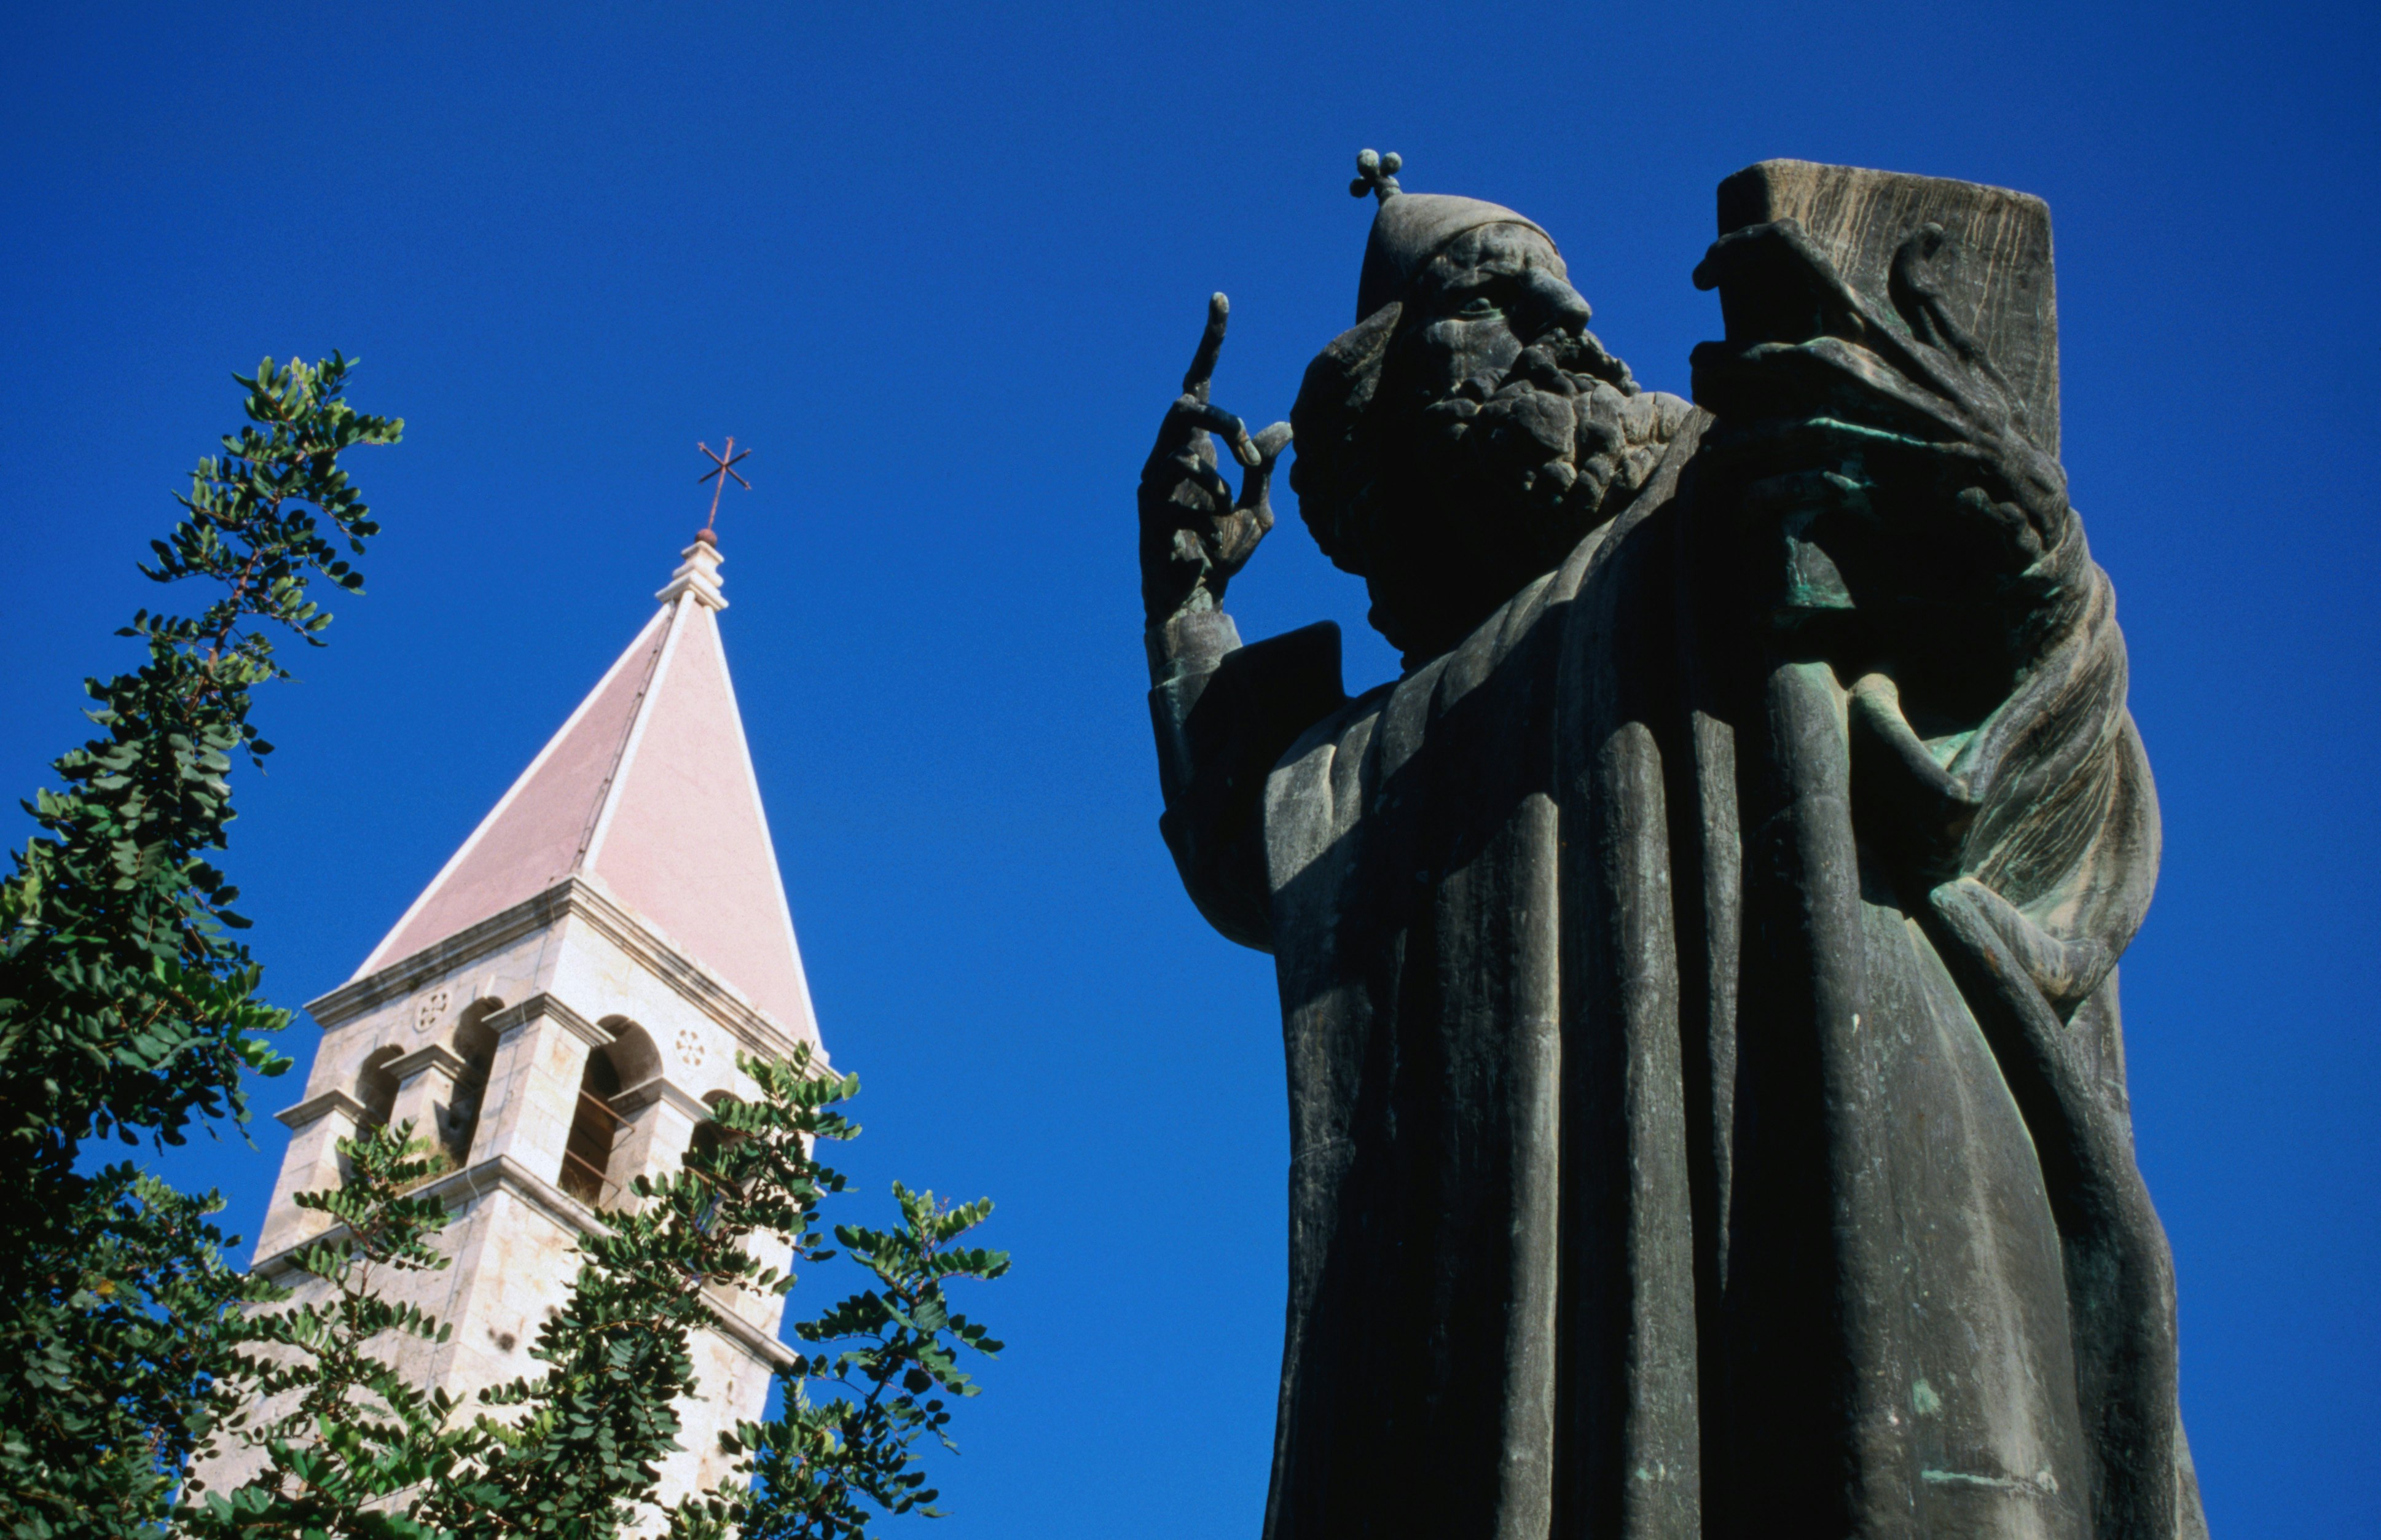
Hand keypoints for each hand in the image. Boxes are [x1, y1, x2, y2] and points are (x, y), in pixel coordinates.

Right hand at [1139, 293, 1291, 624]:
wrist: (1196, 596)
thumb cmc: (1223, 551)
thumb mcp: (1257, 506)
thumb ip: (1265, 467)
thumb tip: (1286, 423)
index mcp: (1197, 443)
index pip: (1200, 380)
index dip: (1209, 340)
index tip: (1220, 298)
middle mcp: (1170, 451)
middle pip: (1187, 402)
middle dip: (1223, 422)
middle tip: (1250, 458)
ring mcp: (1154, 476)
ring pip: (1183, 444)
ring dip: (1218, 477)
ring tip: (1229, 509)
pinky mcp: (1146, 504)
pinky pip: (1179, 489)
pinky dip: (1205, 511)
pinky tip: (1207, 536)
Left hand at [1689, 220, 2072, 585]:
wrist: (2023, 502)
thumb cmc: (1986, 425)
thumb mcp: (1963, 353)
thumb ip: (1925, 299)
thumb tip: (1923, 237)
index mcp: (1874, 330)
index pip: (1796, 256)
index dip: (1739, 250)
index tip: (1703, 275)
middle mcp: (1859, 371)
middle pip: (1754, 357)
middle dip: (1713, 373)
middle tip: (1702, 388)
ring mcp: (1859, 430)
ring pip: (1759, 433)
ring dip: (1727, 448)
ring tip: (1715, 457)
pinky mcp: (1862, 487)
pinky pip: (1783, 492)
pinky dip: (1757, 501)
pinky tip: (1746, 508)